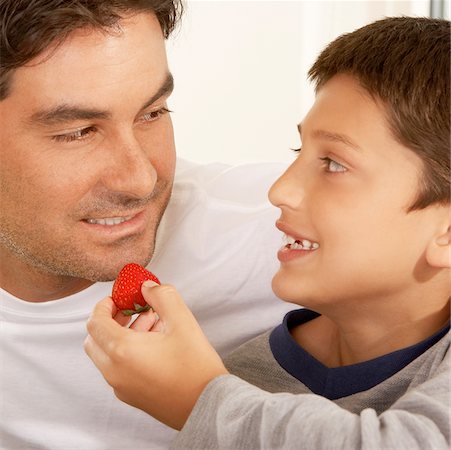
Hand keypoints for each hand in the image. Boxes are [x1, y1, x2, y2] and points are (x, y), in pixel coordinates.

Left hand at [84, 282, 227, 429]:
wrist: (207, 405)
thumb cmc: (195, 365)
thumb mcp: (182, 321)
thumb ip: (162, 296)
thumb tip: (147, 286)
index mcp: (122, 351)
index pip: (95, 322)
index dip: (104, 304)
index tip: (120, 297)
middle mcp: (115, 371)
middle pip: (95, 339)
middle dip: (110, 319)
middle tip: (132, 308)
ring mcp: (121, 386)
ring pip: (107, 354)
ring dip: (121, 333)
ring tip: (152, 321)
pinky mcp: (131, 395)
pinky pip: (118, 368)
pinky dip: (127, 350)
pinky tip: (156, 341)